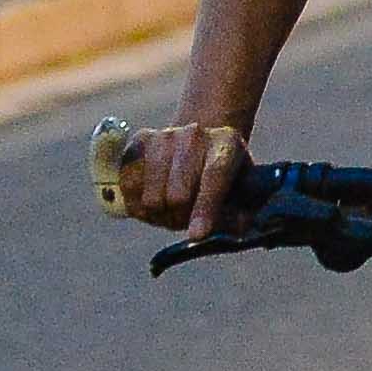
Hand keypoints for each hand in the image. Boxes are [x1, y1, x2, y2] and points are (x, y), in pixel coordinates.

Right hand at [104, 119, 247, 235]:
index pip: (214, 176)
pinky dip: (138, 205)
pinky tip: (152, 200)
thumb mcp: (242, 191)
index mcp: (227, 144)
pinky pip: (128, 188)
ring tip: (170, 208)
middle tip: (185, 219)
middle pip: (177, 195)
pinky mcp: (139, 141)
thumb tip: (236, 229)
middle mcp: (194, 135)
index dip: (204, 208)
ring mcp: (164, 135)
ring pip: (151, 198)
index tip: (197, 235)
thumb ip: (241, 213)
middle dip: (180, 219)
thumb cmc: (224, 176)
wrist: (197, 145)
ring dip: (159, 215)